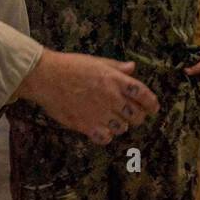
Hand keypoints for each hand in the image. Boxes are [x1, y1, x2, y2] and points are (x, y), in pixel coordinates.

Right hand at [15, 50, 159, 144]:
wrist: (46, 77)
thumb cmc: (70, 66)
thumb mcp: (96, 61)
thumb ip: (116, 67)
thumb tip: (132, 68)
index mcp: (115, 80)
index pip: (144, 95)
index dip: (152, 103)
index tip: (153, 108)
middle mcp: (111, 98)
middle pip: (137, 116)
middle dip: (137, 117)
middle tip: (131, 115)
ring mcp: (99, 113)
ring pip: (122, 128)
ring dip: (120, 126)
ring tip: (112, 120)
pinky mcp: (86, 125)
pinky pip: (106, 138)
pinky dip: (106, 136)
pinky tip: (100, 129)